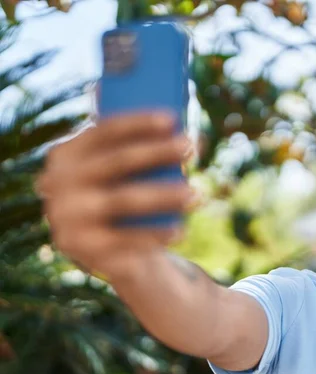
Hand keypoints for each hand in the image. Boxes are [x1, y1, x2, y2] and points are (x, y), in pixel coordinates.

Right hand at [37, 113, 195, 280]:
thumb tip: (190, 132)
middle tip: (190, 148)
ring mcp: (66, 215)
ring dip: (164, 195)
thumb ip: (140, 145)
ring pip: (125, 200)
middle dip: (158, 152)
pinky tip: (181, 230)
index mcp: (66, 154)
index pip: (104, 131)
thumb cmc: (119, 194)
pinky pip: (125, 239)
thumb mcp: (120, 170)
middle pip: (117, 161)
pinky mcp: (80, 248)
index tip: (172, 119)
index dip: (138, 122)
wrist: (103, 250)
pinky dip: (155, 234)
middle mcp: (58, 182)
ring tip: (195, 194)